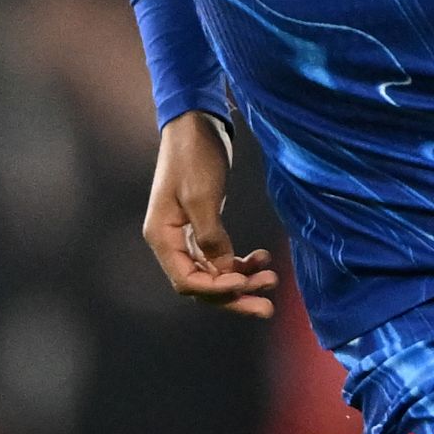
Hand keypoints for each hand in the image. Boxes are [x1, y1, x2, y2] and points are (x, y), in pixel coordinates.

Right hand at [144, 112, 280, 316]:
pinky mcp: (204, 227)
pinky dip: (241, 262)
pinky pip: (221, 256)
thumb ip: (210, 235)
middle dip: (234, 297)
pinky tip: (262, 258)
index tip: (244, 282)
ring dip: (243, 281)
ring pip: (215, 273)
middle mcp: (171, 243)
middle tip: (266, 308)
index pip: (187, 281)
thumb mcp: (202, 195)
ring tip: (271, 280)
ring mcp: (187, 236)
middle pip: (202, 285)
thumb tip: (223, 267)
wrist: (196, 125)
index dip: (216, 289)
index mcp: (162, 237)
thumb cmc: (193, 156)